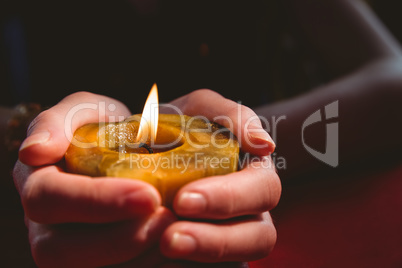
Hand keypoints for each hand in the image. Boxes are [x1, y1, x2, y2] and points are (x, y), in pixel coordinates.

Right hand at [14, 92, 175, 267]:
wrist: (128, 150)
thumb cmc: (105, 127)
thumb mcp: (86, 111)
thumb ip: (59, 121)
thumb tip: (34, 151)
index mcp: (37, 182)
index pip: (48, 198)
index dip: (94, 201)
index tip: (148, 195)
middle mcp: (43, 224)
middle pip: (59, 250)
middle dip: (118, 239)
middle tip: (166, 219)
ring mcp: (66, 248)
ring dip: (134, 258)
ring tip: (174, 232)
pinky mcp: (94, 261)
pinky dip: (143, 265)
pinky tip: (172, 249)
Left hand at [159, 89, 280, 262]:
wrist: (142, 152)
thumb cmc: (177, 128)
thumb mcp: (199, 109)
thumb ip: (231, 116)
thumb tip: (265, 146)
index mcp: (252, 175)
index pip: (262, 192)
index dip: (229, 199)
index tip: (184, 200)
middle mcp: (249, 211)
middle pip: (258, 238)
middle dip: (216, 240)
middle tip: (169, 239)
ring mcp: (230, 237)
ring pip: (236, 262)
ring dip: (202, 259)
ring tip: (162, 248)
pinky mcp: (207, 256)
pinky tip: (153, 264)